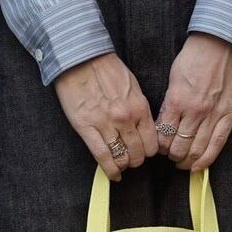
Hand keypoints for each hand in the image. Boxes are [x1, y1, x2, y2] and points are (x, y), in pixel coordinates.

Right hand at [53, 52, 158, 180]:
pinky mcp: (86, 128)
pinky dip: (109, 170)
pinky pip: (102, 157)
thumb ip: (139, 109)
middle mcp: (125, 118)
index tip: (144, 152)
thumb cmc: (106, 69)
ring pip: (121, 158)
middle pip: (137, 154)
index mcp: (139, 107)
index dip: (148, 151)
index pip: (151, 143)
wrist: (80, 57)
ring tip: (120, 165)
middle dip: (136, 160)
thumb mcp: (132, 86)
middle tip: (131, 159)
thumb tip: (142, 129)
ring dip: (123, 165)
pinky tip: (113, 174)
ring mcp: (105, 125)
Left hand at [157, 33, 231, 170]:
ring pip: (196, 150)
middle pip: (179, 146)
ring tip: (183, 162)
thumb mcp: (175, 76)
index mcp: (177, 100)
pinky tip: (197, 167)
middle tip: (171, 156)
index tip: (160, 147)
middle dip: (172, 155)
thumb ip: (171, 102)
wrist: (225, 41)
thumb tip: (165, 124)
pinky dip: (205, 160)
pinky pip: (216, 145)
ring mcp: (214, 115)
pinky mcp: (230, 116)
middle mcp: (195, 111)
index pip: (163, 135)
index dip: (160, 146)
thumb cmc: (197, 55)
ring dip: (187, 160)